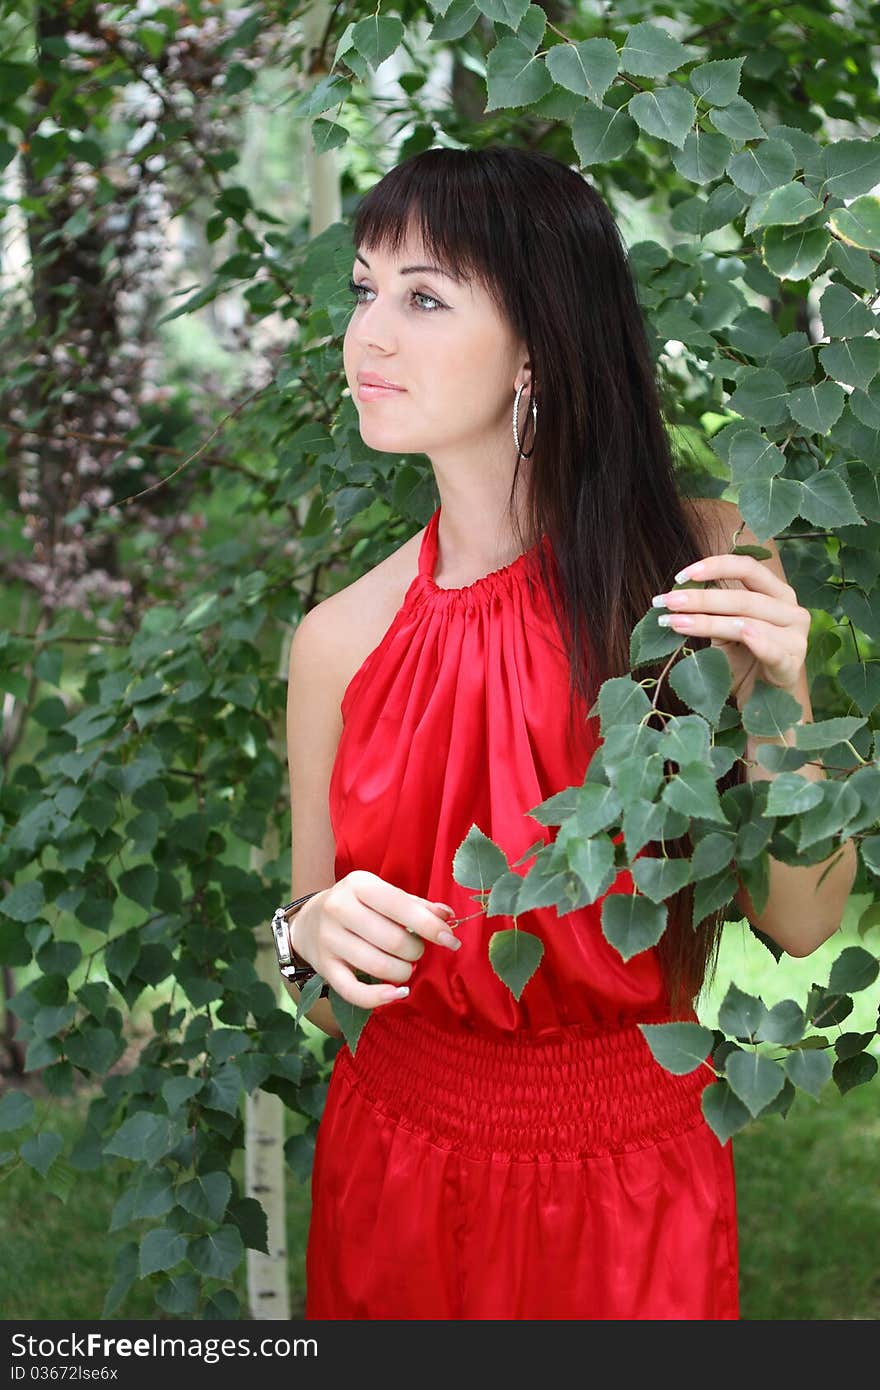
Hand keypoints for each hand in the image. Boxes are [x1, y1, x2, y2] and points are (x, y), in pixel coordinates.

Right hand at [292, 870, 459, 1009]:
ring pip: (378, 966)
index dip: (430, 926)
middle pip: (393, 940)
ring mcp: (328, 940)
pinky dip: (380, 998)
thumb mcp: (383, 894)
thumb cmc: (358, 906)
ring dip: (402, 973)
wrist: (309, 921)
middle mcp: (339, 908)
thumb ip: (416, 905)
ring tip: (405, 967)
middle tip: (416, 951)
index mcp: (358, 884)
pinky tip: (397, 993)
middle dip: (415, 951)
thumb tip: (448, 916)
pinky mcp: (324, 968)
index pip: (401, 906)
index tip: (451, 940)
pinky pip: (354, 992)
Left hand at [652, 552, 810, 709]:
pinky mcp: (792, 665)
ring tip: (676, 623)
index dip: (715, 566)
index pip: (748, 568)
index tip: (682, 576)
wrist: (765, 704)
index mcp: (777, 594)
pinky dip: (758, 642)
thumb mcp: (725, 633)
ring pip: (749, 622)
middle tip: (667, 601)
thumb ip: (712, 613)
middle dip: (701, 598)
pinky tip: (742, 634)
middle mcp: (791, 611)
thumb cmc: (745, 663)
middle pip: (743, 597)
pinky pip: (774, 651)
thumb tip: (675, 596)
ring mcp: (796, 638)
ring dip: (708, 622)